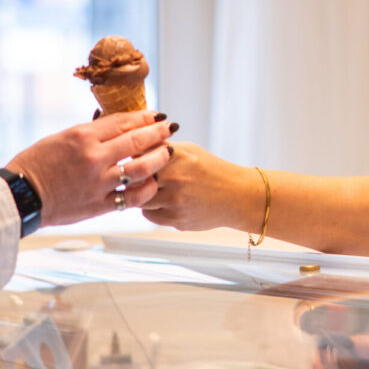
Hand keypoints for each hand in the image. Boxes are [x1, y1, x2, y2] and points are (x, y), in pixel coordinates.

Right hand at [5, 111, 174, 226]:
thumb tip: (119, 126)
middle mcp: (94, 158)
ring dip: (159, 158)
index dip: (145, 117)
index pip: (123, 122)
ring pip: (142, 168)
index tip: (157, 115)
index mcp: (82, 137)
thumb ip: (92, 133)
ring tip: (168, 152)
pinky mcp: (100, 204)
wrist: (22, 196)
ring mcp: (99, 182)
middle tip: (171, 128)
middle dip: (159, 132)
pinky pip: (133, 197)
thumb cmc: (36, 164)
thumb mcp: (62, 138)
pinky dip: (148, 188)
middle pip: (137, 141)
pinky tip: (154, 181)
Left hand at [140, 142, 256, 230]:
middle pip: (134, 179)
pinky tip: (166, 202)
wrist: (237, 196)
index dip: (132, 159)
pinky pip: (149, 215)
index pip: (136, 155)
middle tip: (136, 178)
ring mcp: (175, 200)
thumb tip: (130, 149)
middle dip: (133, 179)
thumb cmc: (211, 171)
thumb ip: (161, 149)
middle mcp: (175, 177)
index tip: (132, 161)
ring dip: (142, 195)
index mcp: (176, 155)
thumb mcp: (189, 151)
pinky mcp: (176, 219)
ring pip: (139, 199)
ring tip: (155, 190)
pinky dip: (152, 210)